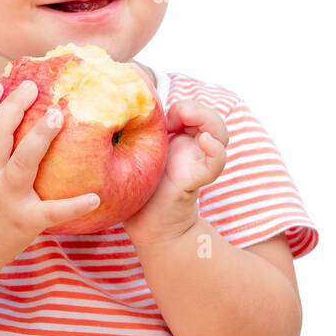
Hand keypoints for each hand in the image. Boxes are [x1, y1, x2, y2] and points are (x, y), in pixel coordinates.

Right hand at [0, 79, 102, 278]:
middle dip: (14, 107)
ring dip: (39, 136)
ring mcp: (3, 200)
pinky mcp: (23, 222)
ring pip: (22, 162)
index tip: (0, 83)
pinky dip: (73, 204)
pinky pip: (52, 211)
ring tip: (57, 115)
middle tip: (33, 87)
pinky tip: (94, 196)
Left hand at [122, 100, 228, 247]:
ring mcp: (195, 162)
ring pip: (220, 134)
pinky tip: (206, 142)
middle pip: (210, 118)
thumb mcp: (131, 158)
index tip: (157, 118)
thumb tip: (115, 113)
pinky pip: (215, 163)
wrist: (148, 228)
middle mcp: (189, 149)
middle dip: (196, 108)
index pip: (191, 111)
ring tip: (188, 119)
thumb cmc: (136, 193)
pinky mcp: (195, 180)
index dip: (179, 106)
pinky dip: (215, 150)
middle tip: (175, 115)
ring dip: (208, 120)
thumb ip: (130, 138)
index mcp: (176, 141)